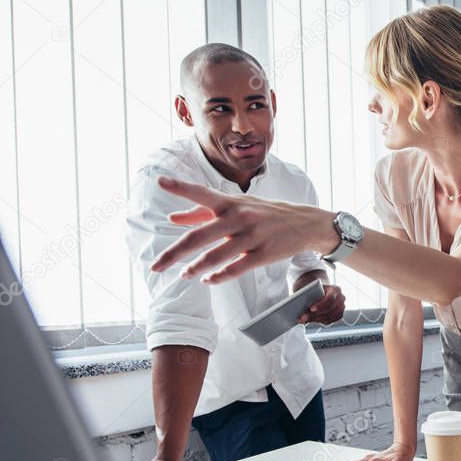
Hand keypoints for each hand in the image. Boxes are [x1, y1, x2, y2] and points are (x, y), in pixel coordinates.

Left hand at [150, 176, 337, 282]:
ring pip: (216, 256)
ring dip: (195, 268)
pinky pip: (236, 269)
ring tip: (184, 275)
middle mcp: (239, 217)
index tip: (159, 181)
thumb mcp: (236, 206)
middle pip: (199, 237)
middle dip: (173, 253)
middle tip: (156, 266)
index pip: (201, 193)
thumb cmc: (264, 213)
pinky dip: (218, 276)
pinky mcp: (264, 254)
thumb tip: (172, 219)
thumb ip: (201, 212)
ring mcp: (252, 236)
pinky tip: (208, 280)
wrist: (304, 223)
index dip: (180, 187)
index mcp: (230, 203)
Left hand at [299, 285, 345, 324]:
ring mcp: (341, 308)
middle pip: (329, 310)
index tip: (311, 309)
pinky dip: (319, 321)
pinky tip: (310, 320)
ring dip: (315, 320)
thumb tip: (299, 303)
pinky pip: (329, 321)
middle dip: (315, 315)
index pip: (330, 299)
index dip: (321, 305)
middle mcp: (341, 299)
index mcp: (336, 290)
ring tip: (304, 320)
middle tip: (303, 318)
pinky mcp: (339, 315)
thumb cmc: (317, 289)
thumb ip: (309, 294)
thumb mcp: (313, 288)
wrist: (323, 291)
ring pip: (329, 317)